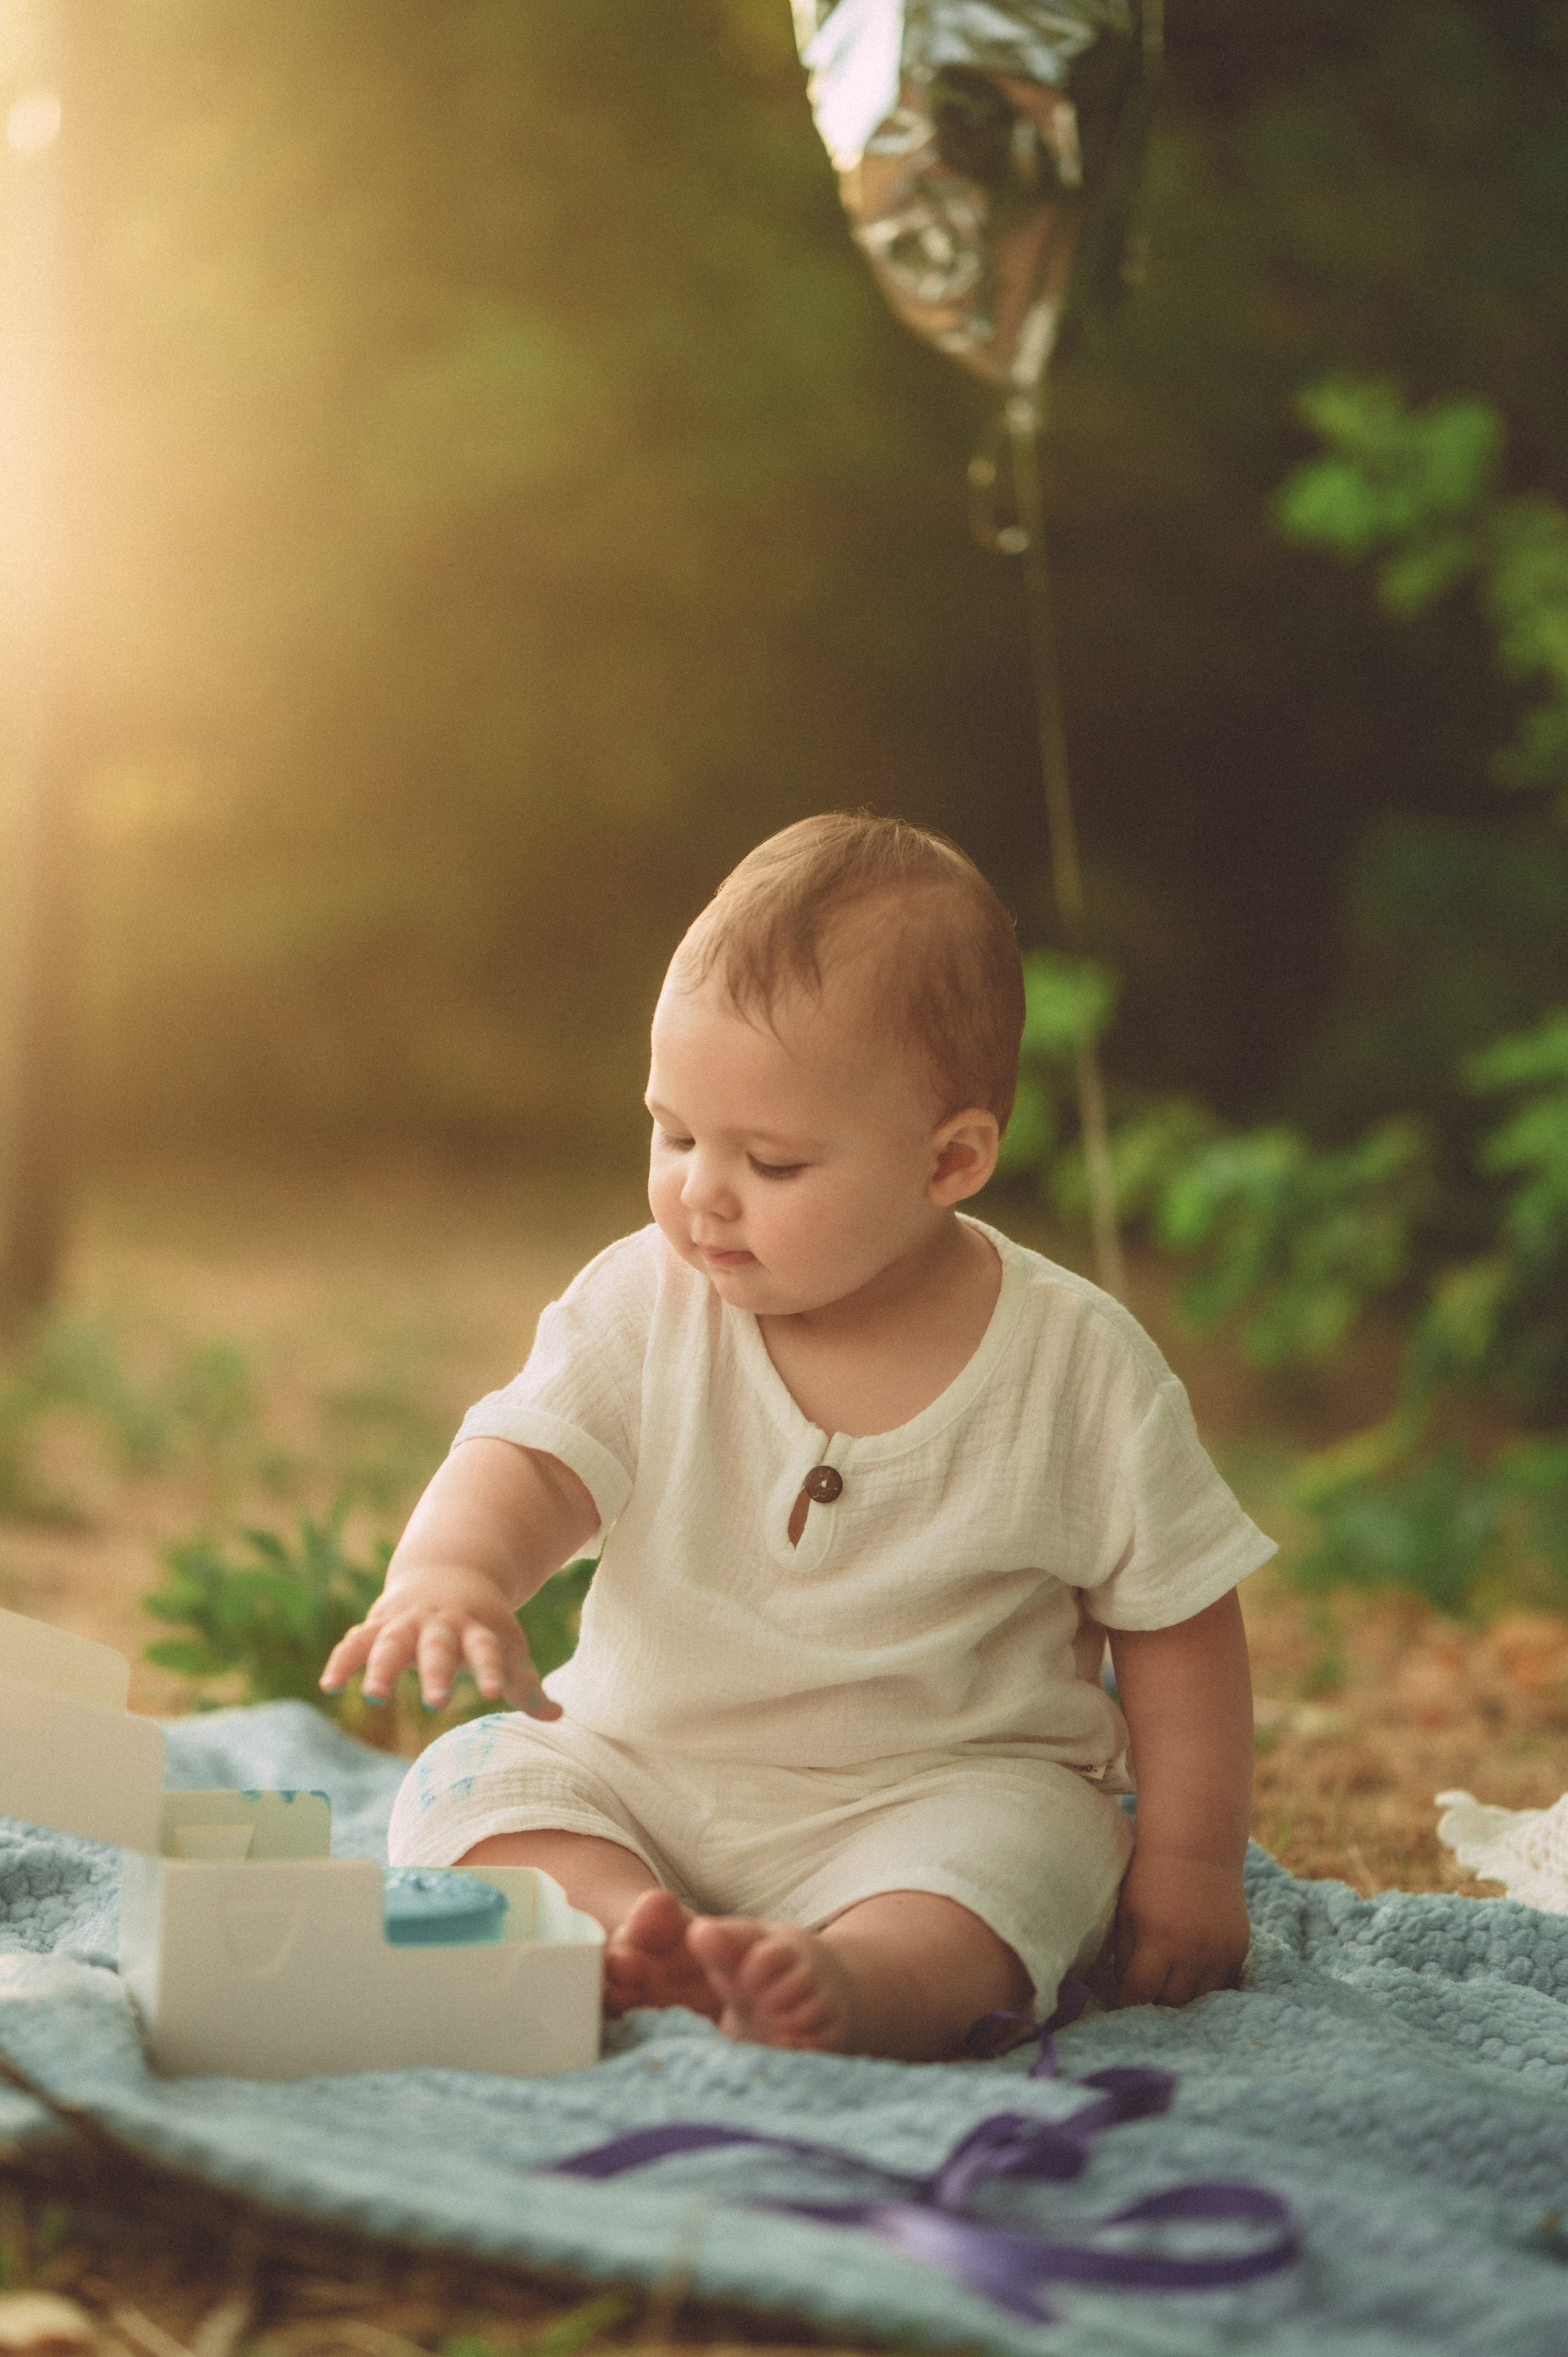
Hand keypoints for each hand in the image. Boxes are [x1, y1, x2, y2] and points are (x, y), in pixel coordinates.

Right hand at [319, 1567, 562, 1718]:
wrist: (450, 1572)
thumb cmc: (482, 1624)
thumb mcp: (505, 1645)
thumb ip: (524, 1683)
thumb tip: (558, 1716)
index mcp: (477, 1629)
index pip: (488, 1651)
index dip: (493, 1670)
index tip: (495, 1694)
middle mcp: (440, 1625)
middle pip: (438, 1648)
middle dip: (437, 1674)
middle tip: (437, 1702)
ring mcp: (407, 1623)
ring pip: (391, 1643)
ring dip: (382, 1667)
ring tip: (372, 1696)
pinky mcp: (378, 1625)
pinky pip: (356, 1641)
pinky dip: (342, 1661)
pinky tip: (329, 1687)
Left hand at [1111, 1849, 1248, 2009]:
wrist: (1197, 1847)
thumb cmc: (1150, 1877)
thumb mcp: (1127, 1913)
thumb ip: (1124, 1955)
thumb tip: (1124, 1990)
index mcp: (1158, 1941)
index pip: (1139, 1993)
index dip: (1126, 2008)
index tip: (1117, 2017)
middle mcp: (1192, 1952)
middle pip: (1171, 2004)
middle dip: (1154, 2011)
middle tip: (1142, 2014)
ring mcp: (1219, 1952)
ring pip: (1200, 2001)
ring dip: (1182, 2005)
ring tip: (1167, 2006)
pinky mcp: (1238, 1949)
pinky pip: (1224, 1986)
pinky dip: (1208, 1992)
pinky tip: (1194, 1991)